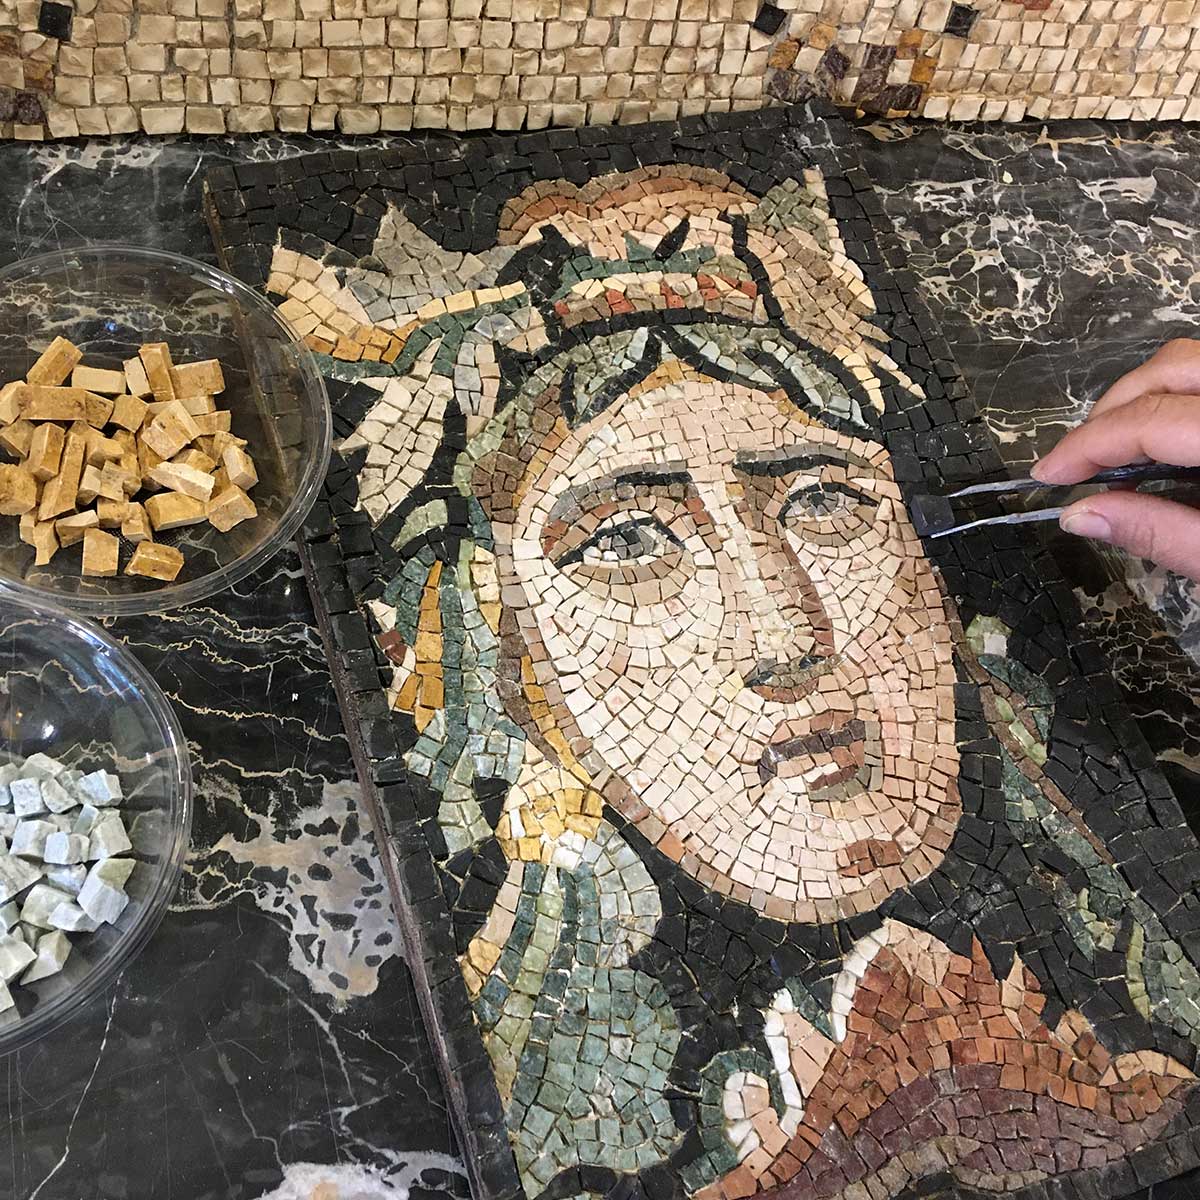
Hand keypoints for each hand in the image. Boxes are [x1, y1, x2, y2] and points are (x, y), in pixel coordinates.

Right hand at [1031, 339, 1199, 579]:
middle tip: (1077, 463)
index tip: (1046, 476)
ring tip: (1119, 454)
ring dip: (1143, 399)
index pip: (1148, 420)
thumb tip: (1079, 516)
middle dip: (1110, 411)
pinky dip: (1177, 401)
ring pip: (1190, 364)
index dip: (1087, 446)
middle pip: (1168, 370)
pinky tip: (1167, 447)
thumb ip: (1159, 533)